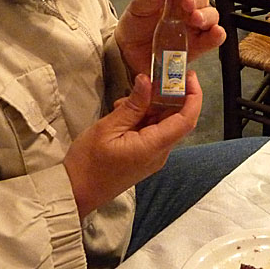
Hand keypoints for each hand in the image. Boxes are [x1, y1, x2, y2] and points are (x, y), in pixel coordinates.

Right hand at [63, 72, 201, 217]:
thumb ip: (132, 105)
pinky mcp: (144, 156)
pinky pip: (152, 131)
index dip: (193, 95)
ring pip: (162, 123)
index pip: (186, 119)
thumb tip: (147, 80)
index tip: (189, 75)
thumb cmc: (88, 164)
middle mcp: (159, 152)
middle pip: (176, 118)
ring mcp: (152, 156)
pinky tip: (122, 112)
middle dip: (167, 95)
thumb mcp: (107, 128)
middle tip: (150, 77)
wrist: (76, 193)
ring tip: (124, 102)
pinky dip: (142, 116)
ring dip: (150, 106)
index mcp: (154, 146)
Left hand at [115, 0, 224, 77]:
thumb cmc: (135, 26)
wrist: (128, 52)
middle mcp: (187, 10)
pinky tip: (214, 31)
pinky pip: (212, 39)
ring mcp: (193, 28)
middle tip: (187, 2)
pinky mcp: (197, 46)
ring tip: (195, 18)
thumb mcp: (139, 7)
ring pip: (212, 17)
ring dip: (207, 15)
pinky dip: (217, 35)